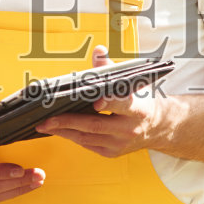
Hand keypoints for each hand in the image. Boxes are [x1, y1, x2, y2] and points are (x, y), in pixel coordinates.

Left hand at [40, 46, 172, 158]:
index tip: (96, 102)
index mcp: (138, 109)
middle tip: (46, 119)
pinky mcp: (112, 153)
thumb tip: (98, 50)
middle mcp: (129, 129)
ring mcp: (120, 144)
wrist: (159, 127)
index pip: (122, 105)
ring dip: (64, 131)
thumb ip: (111, 68)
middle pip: (95, 125)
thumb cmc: (141, 101)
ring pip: (87, 137)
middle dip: (68, 122)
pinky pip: (87, 144)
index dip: (109, 103)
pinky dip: (71, 136)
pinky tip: (58, 129)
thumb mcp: (132, 84)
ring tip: (44, 124)